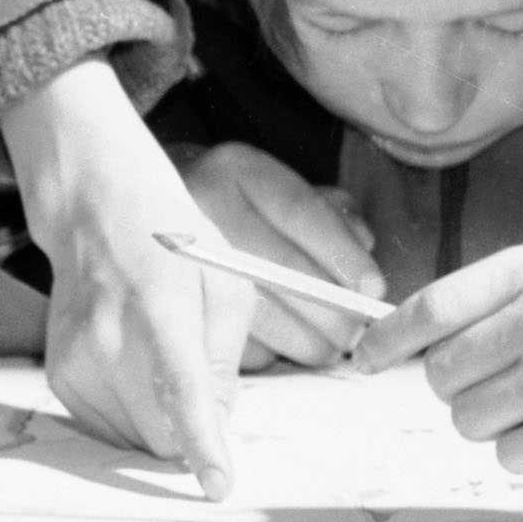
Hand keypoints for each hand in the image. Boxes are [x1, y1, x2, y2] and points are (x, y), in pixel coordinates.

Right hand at [1, 60, 253, 493]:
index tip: (218, 485)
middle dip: (191, 430)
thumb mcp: (227, 285)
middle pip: (162, 434)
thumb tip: (218, 423)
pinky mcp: (59, 376)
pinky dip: (133, 414)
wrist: (97, 213)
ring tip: (158, 359)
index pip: (182, 390)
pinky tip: (134, 367)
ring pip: (135, 439)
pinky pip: (109, 428)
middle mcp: (109, 337)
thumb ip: (226, 358)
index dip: (202, 443)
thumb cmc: (172, 244)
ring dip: (160, 421)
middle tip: (201, 383)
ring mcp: (77, 358)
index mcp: (161, 307)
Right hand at [178, 142, 385, 367]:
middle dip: (329, 311)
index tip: (373, 290)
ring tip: (326, 348)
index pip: (299, 210)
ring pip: (254, 311)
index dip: (342, 253)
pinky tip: (279, 349)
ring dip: (302, 341)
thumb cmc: (245, 208)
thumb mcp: (288, 190)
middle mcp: (200, 205)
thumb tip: (364, 255)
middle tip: (356, 334)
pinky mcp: (167, 304)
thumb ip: (332, 215)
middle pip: (277, 268)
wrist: (150, 208)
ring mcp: (177, 254)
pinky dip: (264, 352)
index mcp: (238, 169)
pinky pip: (227, 339)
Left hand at [358, 238, 522, 471]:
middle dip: (458, 383)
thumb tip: (420, 339)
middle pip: (443, 373)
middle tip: (501, 375)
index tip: (367, 355)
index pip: (433, 305)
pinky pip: (510, 455)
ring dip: (492, 417)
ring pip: (468, 419)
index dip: (389, 338)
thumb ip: (498, 293)